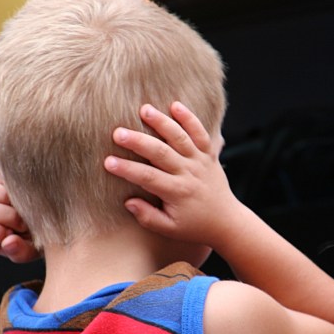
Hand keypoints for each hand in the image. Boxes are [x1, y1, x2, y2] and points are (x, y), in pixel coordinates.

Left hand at [0, 166, 40, 262]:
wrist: (59, 218)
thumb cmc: (45, 237)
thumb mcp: (36, 250)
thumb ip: (21, 252)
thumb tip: (8, 242)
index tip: (13, 234)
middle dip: (8, 216)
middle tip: (26, 220)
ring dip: (4, 196)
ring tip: (25, 202)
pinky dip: (5, 179)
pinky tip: (24, 187)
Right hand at [104, 102, 245, 249]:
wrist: (226, 221)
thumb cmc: (194, 226)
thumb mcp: (169, 229)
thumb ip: (148, 217)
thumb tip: (128, 202)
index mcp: (177, 192)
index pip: (148, 178)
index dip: (127, 169)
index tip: (107, 162)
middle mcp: (189, 174)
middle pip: (161, 153)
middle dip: (138, 142)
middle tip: (117, 132)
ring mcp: (200, 161)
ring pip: (180, 138)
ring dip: (162, 122)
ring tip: (144, 110)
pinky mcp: (209, 154)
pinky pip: (200, 133)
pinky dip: (190, 118)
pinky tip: (175, 105)